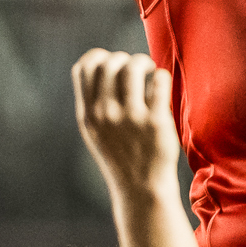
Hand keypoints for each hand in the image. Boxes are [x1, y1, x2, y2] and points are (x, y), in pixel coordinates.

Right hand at [72, 50, 178, 189]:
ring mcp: (131, 118)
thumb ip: (94, 103)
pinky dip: (161, 76)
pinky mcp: (156, 122)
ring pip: (134, 67)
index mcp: (88, 115)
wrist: (142, 189)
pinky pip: (159, 80)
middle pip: (109, 64)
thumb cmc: (121, 156)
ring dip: (144, 62)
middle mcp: (106, 114)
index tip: (112, 63)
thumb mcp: (96, 132)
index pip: (84, 68)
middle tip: (137, 68)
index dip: (98, 57)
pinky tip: (161, 85)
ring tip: (150, 70)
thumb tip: (103, 65)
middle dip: (124, 59)